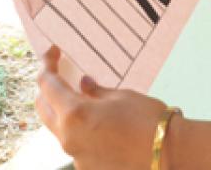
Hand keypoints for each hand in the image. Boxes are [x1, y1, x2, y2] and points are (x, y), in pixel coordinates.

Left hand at [36, 46, 166, 169]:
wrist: (167, 152)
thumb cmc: (147, 119)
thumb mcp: (121, 96)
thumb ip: (95, 91)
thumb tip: (83, 85)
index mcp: (74, 114)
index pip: (48, 85)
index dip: (47, 65)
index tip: (52, 52)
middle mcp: (67, 137)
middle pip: (43, 109)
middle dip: (47, 89)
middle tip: (59, 74)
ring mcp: (75, 155)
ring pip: (57, 128)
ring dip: (62, 110)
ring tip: (80, 98)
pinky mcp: (86, 166)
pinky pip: (74, 143)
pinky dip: (79, 129)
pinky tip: (98, 122)